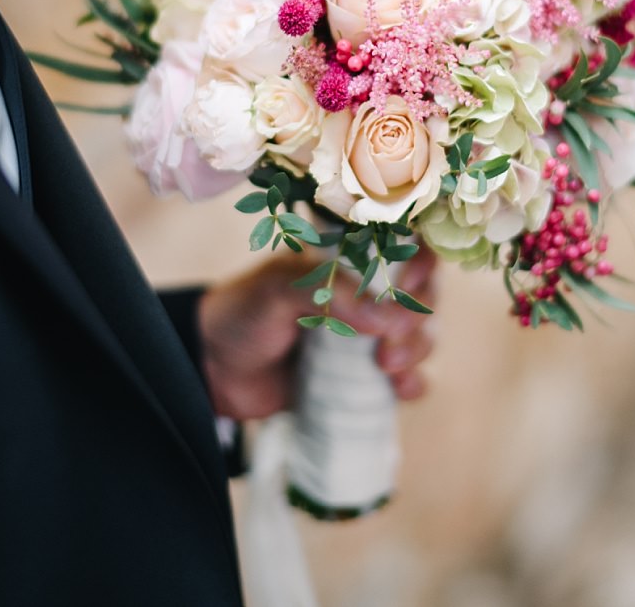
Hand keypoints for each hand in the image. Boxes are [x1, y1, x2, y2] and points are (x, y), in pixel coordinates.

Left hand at [196, 248, 436, 421]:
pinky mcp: (364, 376)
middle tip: (391, 338)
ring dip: (417, 349)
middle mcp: (362, 293)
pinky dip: (414, 382)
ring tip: (386, 365)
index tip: (411, 282)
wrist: (214, 371)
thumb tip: (389, 319)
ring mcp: (366, 335)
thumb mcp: (276, 289)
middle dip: (417, 314)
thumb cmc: (240, 314)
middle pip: (420, 292)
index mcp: (342, 258)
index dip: (420, 258)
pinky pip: (408, 378)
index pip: (401, 244)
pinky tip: (400, 389)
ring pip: (420, 335)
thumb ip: (331, 293)